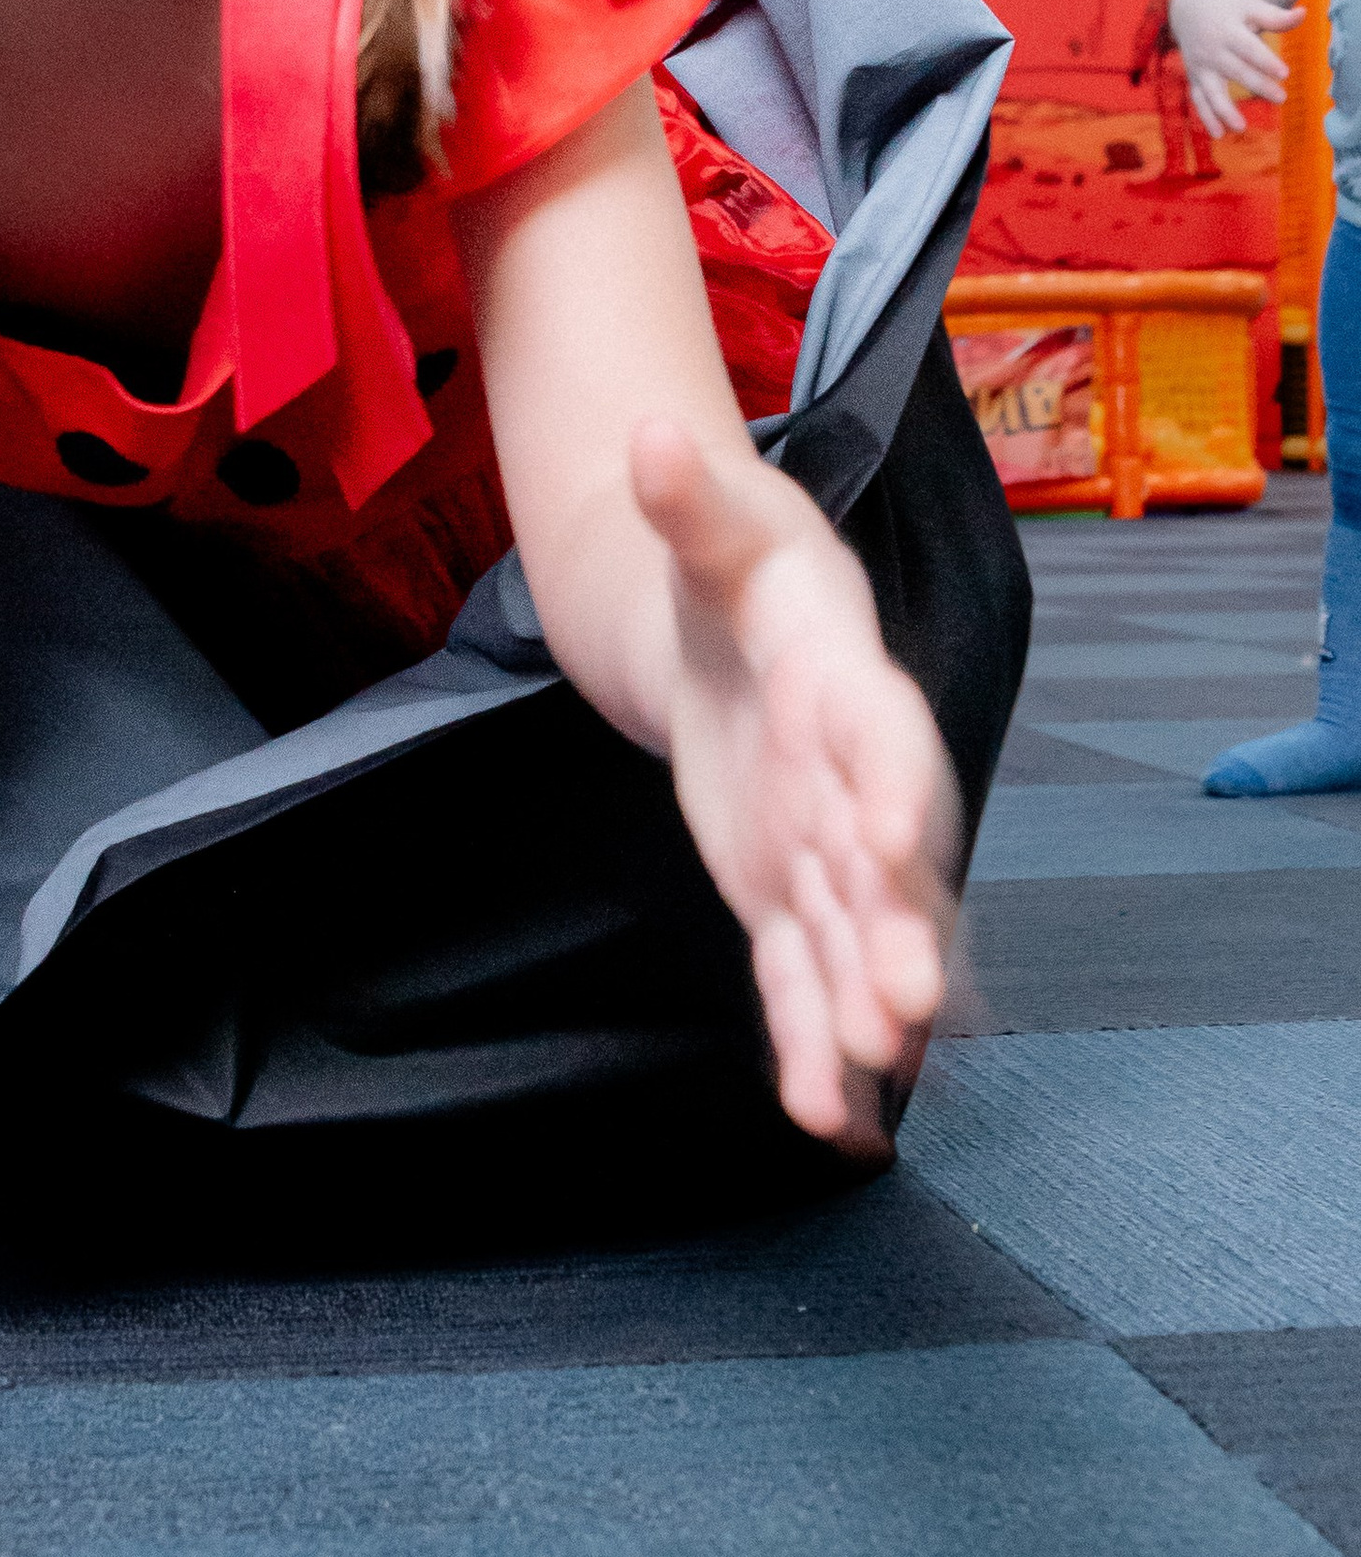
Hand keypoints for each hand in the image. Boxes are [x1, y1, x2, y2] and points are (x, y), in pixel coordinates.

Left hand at [631, 417, 956, 1152]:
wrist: (725, 616)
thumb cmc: (735, 555)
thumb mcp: (711, 518)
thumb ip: (684, 494)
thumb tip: (647, 435)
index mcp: (846, 675)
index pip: (881, 731)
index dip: (892, 782)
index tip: (895, 837)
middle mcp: (853, 775)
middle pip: (887, 859)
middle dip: (898, 930)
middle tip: (909, 1008)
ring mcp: (823, 845)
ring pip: (850, 934)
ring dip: (861, 1005)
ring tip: (868, 1077)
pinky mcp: (781, 892)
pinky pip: (797, 976)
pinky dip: (811, 1044)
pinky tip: (827, 1121)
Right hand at [1169, 0, 1295, 136]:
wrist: (1190, 7)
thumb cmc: (1229, 7)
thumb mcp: (1250, 6)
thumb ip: (1276, 16)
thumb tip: (1304, 14)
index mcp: (1227, 30)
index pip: (1247, 48)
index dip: (1265, 61)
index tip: (1284, 73)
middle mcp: (1211, 50)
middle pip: (1235, 70)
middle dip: (1257, 85)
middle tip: (1281, 98)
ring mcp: (1200, 66)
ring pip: (1211, 90)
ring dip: (1224, 109)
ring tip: (1241, 127)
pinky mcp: (1195, 77)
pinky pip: (1198, 99)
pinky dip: (1206, 117)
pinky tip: (1220, 135)